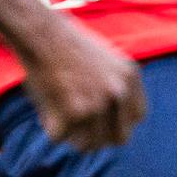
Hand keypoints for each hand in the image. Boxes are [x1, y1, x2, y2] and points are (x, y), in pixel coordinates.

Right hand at [13, 15, 143, 150]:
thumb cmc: (64, 44)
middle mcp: (118, 92)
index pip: (138, 117)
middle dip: (99, 137)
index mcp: (130, 76)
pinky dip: (49, 126)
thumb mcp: (106, 59)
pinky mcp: (73, 113)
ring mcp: (97, 104)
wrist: (39, 31)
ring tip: (58, 113)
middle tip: (79, 127)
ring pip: (88, 145)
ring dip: (72, 134)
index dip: (119, 123)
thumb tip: (113, 123)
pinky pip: (60, 138)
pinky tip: (46, 106)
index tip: (103, 122)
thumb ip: (116, 87)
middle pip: (118, 138)